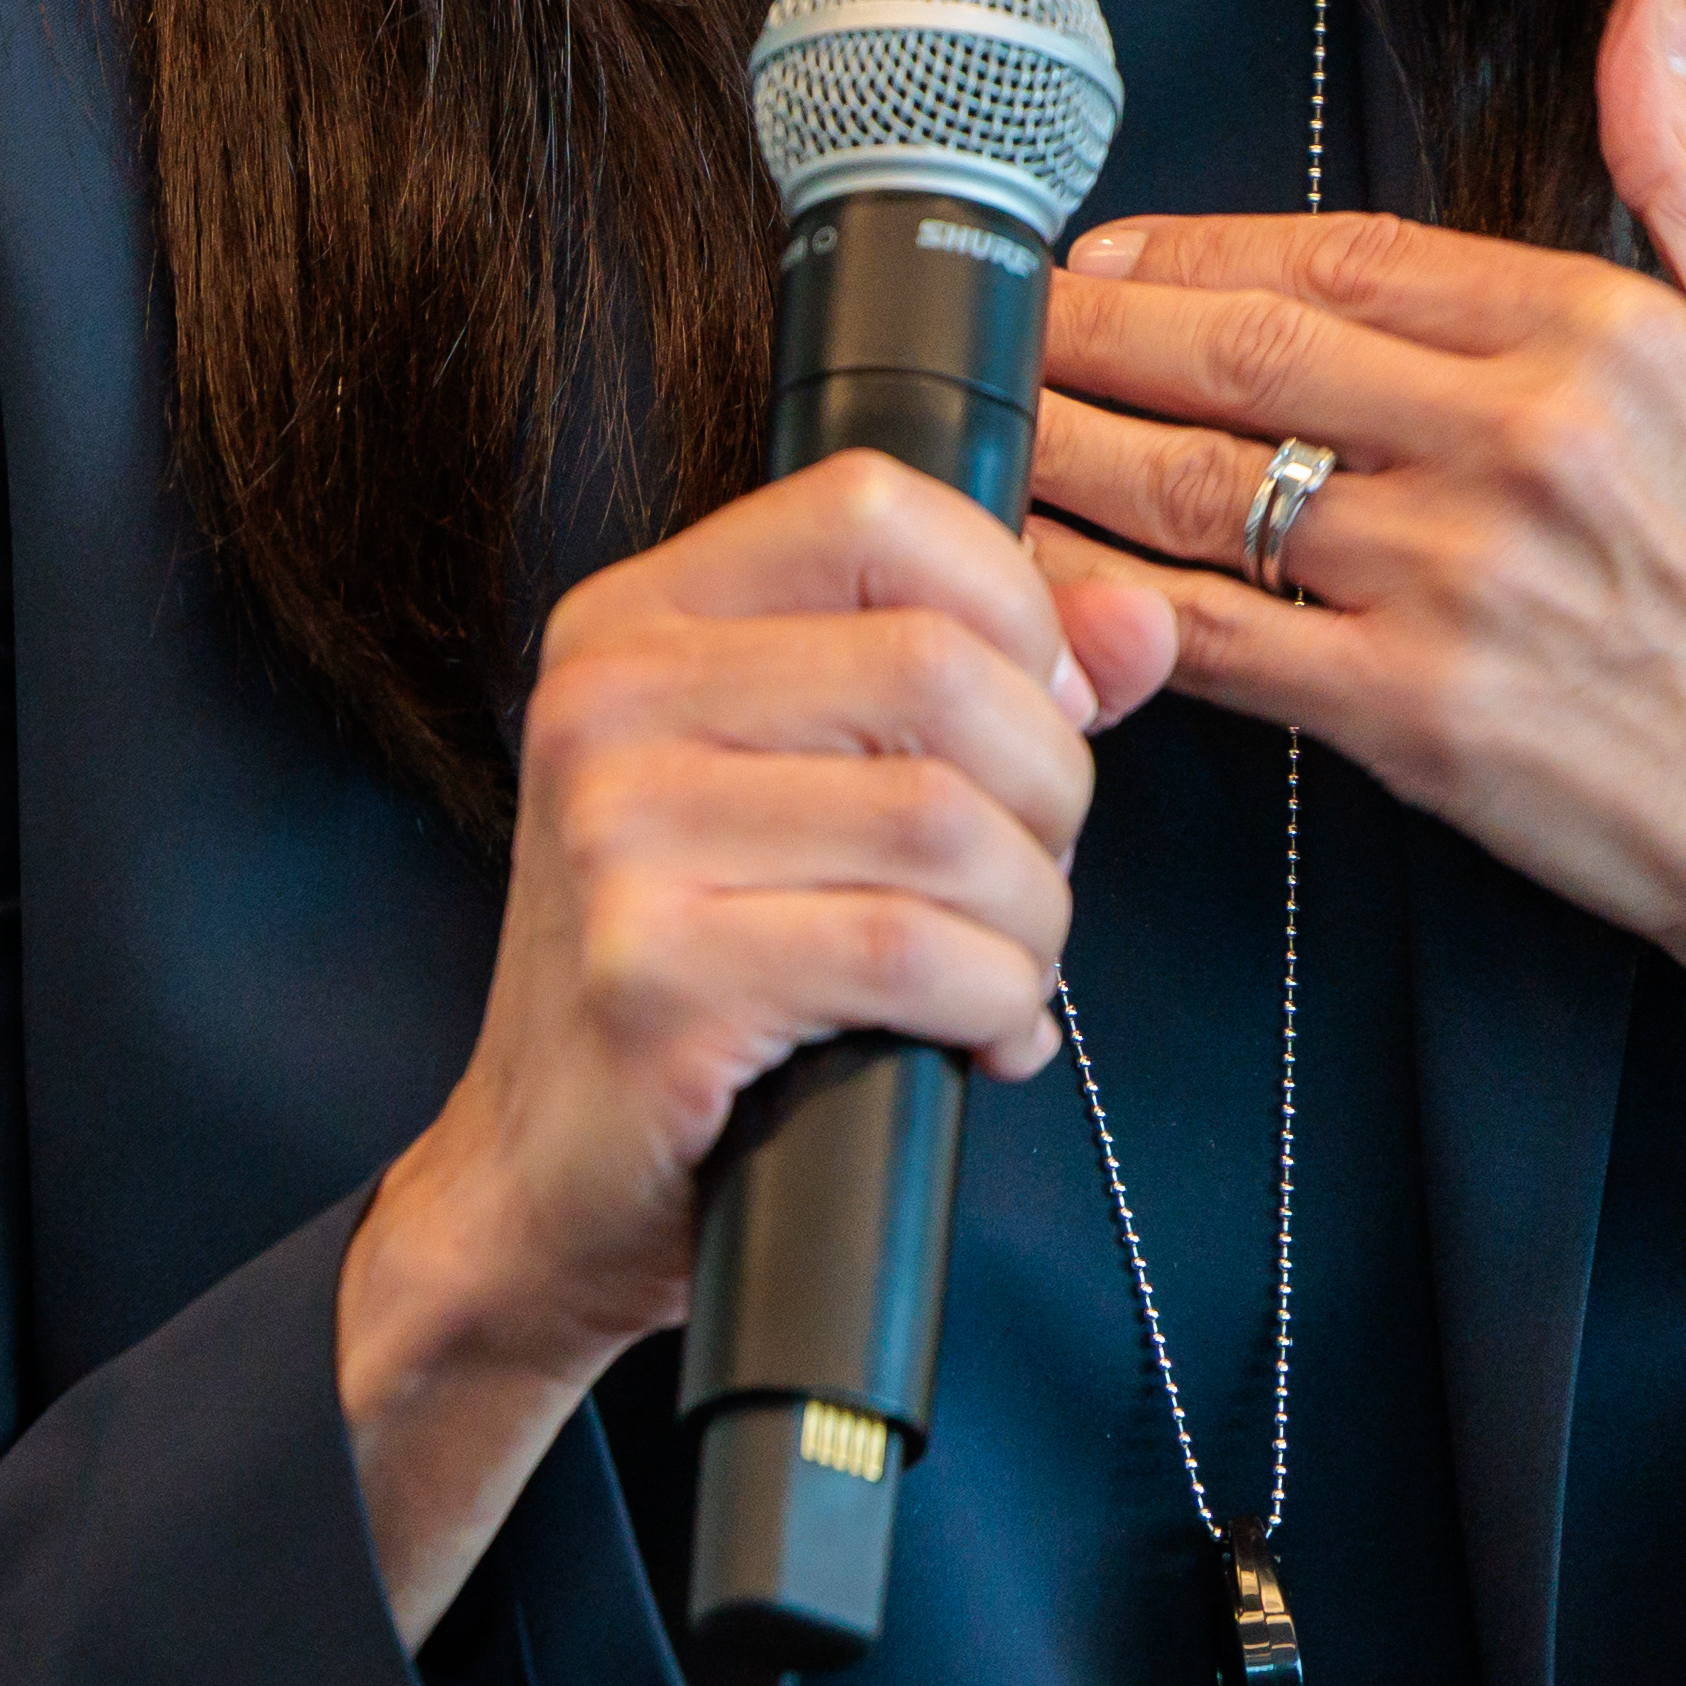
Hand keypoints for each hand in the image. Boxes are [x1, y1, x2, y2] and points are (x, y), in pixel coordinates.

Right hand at [333, 452, 1187, 1636]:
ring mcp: (616, 838)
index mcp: (634, 625)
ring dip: (1032, 918)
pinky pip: (914, 952)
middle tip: (1029, 880)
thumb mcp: (811, 791)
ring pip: (946, 819)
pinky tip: (979, 1038)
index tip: (1035, 714)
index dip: (1009, 602)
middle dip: (1048, 791)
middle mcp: (604, 704)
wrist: (544, 1179)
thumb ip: (979, 686)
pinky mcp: (655, 975)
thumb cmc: (696, 973)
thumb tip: (1141, 624)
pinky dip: (997, 1005)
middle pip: (937, 666)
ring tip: (1005, 969)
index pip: (869, 505)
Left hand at [1020, 0, 1685, 1164]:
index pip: (1342, 254)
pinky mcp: (1410, 712)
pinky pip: (1209, 632)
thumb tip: (1650, 16)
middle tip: (1011, 320)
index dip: (1199, 247)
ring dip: (1070, 443)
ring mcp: (1456, 578)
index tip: (1110, 251)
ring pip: (1203, 483)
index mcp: (1599, 335)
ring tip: (990, 420)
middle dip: (1096, 328)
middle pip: (1243, 352)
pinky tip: (1025, 567)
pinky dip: (1101, 595)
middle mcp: (1520, 442)